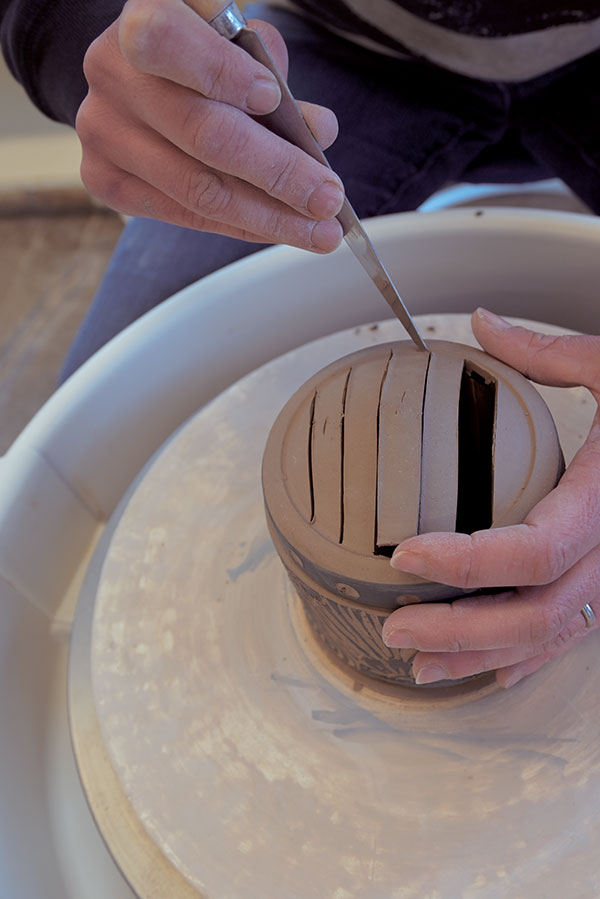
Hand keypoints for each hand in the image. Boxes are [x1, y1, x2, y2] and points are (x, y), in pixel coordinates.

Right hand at [76, 0, 342, 250]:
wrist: (134, 76)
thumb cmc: (196, 55)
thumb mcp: (235, 42)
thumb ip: (273, 76)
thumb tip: (318, 133)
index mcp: (143, 21)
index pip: (168, 42)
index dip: (220, 72)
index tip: (270, 99)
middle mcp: (112, 74)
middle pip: (201, 133)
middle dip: (278, 173)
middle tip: (327, 198)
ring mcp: (103, 132)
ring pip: (197, 190)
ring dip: (269, 216)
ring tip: (318, 230)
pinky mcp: (106, 180)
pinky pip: (185, 215)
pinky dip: (240, 226)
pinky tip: (277, 229)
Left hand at [382, 308, 599, 687]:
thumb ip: (551, 354)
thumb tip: (484, 322)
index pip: (534, 549)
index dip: (466, 561)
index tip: (405, 553)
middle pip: (537, 612)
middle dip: (460, 632)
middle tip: (396, 628)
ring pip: (552, 637)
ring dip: (481, 657)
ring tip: (419, 664)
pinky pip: (573, 636)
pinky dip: (527, 658)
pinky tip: (487, 671)